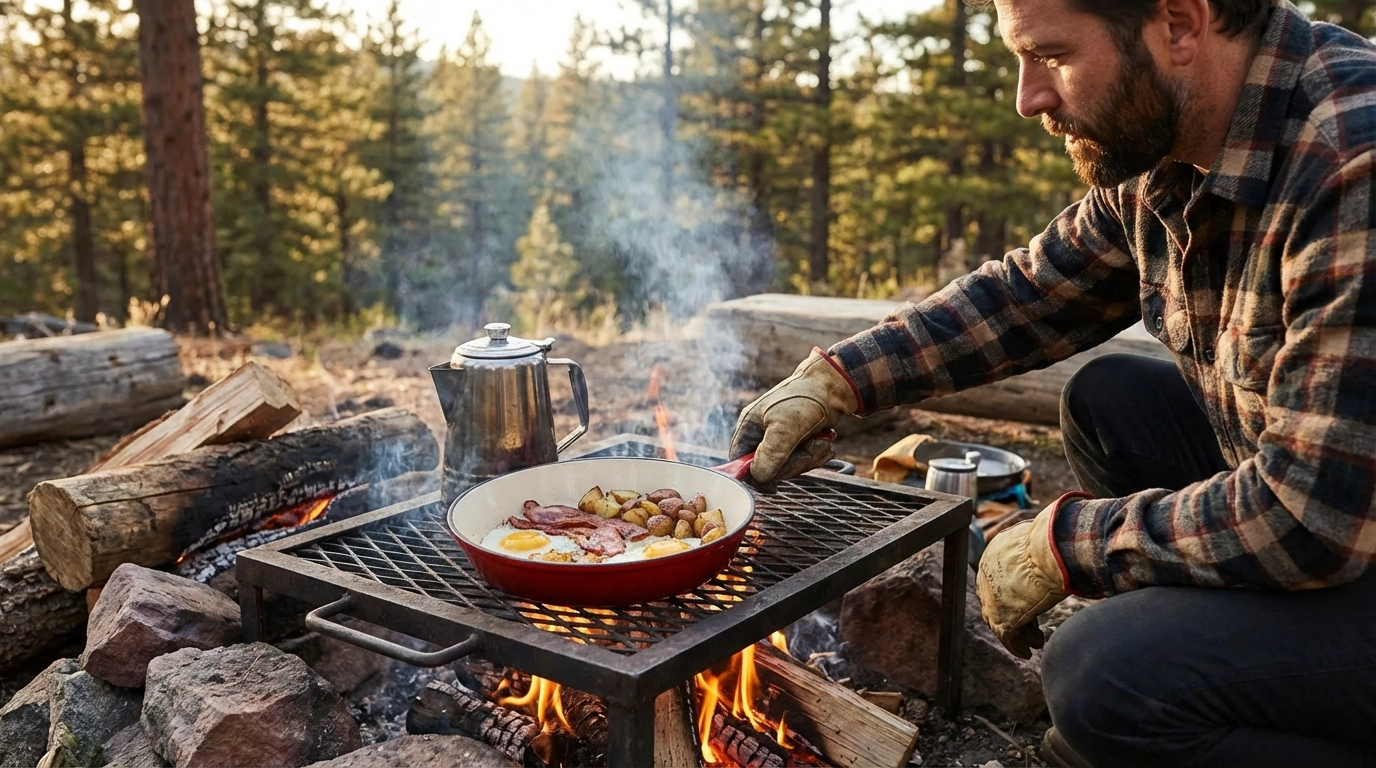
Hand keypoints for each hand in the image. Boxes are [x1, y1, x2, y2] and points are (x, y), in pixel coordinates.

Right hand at [729, 348, 858, 483]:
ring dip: (808, 459)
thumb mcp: (785, 428)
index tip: (772, 487)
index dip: (753, 477)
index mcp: (749, 427)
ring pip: (787, 467)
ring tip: (821, 442)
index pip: (738, 462)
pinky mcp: (796, 441)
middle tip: (810, 450)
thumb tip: (758, 477)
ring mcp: (779, 438)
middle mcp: (761, 434)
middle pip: (768, 469)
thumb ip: (770, 454)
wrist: (834, 386)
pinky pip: (801, 461)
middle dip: (793, 464)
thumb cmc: (806, 400)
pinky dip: (815, 455)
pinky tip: (824, 443)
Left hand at [975, 496, 1082, 658]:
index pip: (998, 578)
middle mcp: (987, 574)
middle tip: (1029, 626)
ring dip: (1018, 632)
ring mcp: (991, 596)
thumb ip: (1045, 540)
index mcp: (994, 552)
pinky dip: (1018, 645)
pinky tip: (1029, 651)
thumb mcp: (1044, 534)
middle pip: (994, 601)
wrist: (1054, 548)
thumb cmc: (1056, 538)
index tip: (1028, 601)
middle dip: (1013, 614)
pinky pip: (1007, 636)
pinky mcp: (1001, 616)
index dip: (1012, 592)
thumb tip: (1066, 522)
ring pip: (1000, 621)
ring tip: (1034, 641)